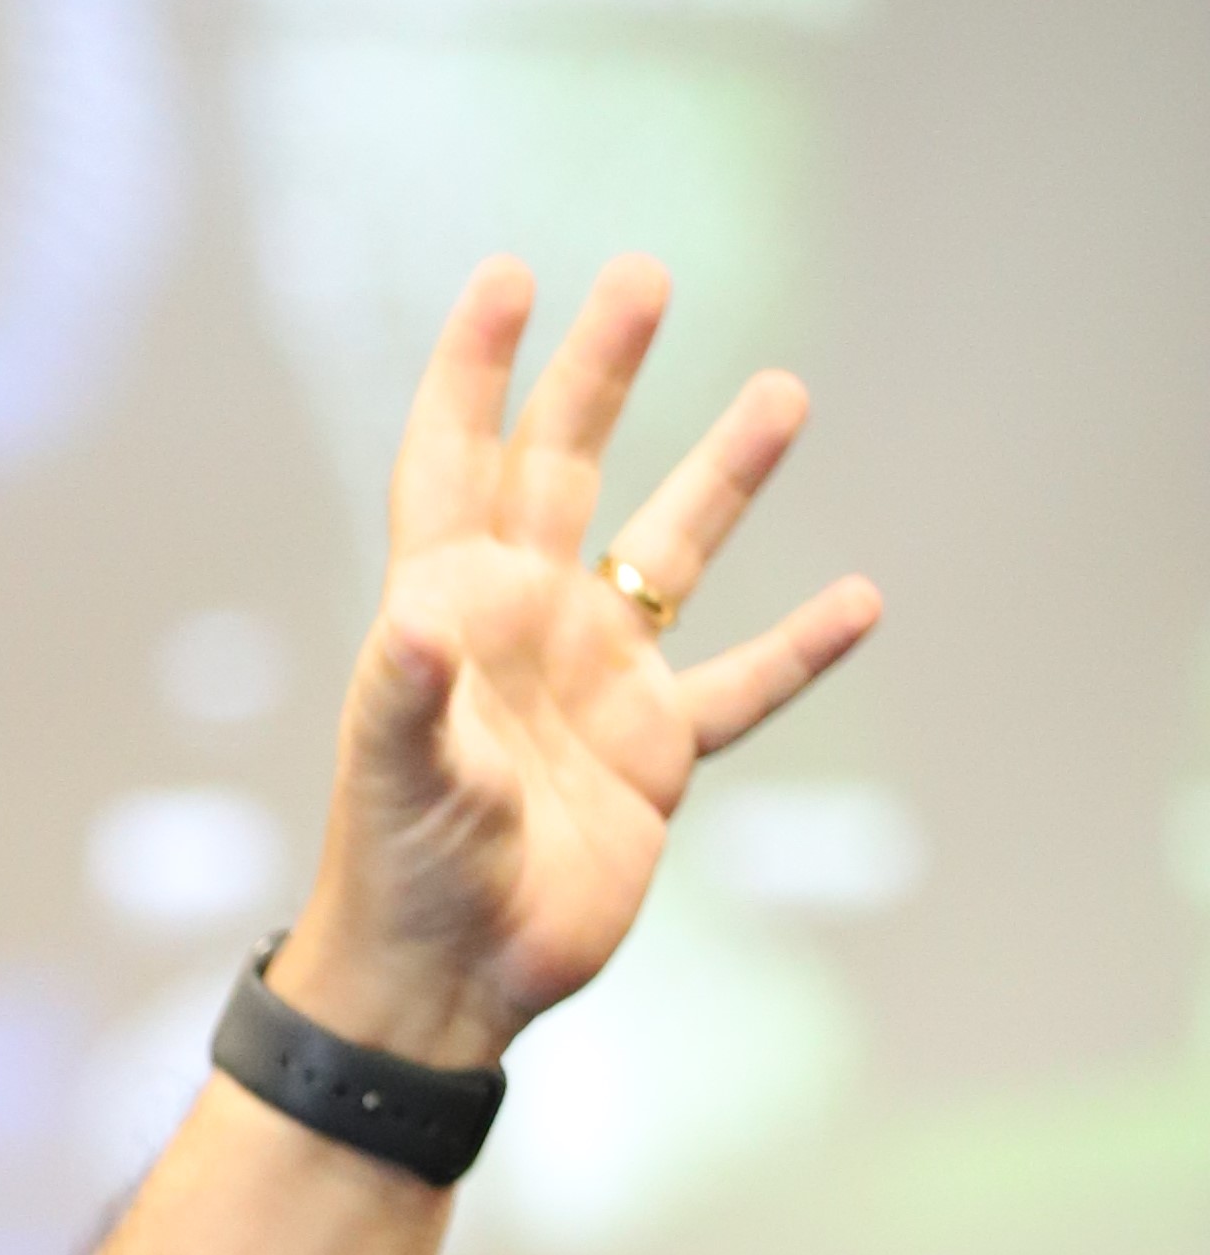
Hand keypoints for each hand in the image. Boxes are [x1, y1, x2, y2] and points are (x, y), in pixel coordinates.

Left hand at [271, 255, 883, 1066]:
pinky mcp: (652, 755)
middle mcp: (524, 624)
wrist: (446, 978)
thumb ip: (405, 691)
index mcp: (448, 608)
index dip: (475, 371)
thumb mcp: (396, 772)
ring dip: (722, 478)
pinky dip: (798, 647)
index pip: (457, 461)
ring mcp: (593, 683)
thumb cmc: (396, 870)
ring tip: (785, 390)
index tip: (509, 277)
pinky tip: (859, 598)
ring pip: (669, 555)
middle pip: (564, 470)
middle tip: (645, 276)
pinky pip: (739, 684)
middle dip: (599, 375)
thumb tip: (420, 615)